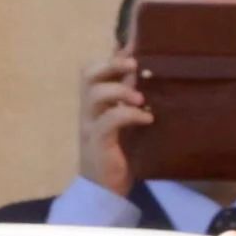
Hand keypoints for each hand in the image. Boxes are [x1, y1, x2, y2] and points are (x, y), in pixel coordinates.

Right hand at [73, 49, 147, 195]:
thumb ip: (131, 99)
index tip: (135, 44)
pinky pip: (109, 120)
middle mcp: (88, 110)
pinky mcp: (98, 142)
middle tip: (134, 66)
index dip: (113, 56)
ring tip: (140, 99)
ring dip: (119, 91)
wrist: (106, 191)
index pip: (94, 70)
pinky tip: (147, 119)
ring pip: (94, 94)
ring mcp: (90, 125)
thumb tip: (147, 74)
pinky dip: (129, 115)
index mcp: (95, 103)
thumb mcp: (127, 121)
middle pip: (88, 75)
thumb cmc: (120, 154)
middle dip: (111, 65)